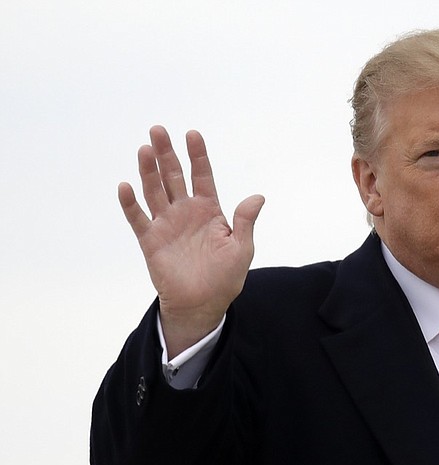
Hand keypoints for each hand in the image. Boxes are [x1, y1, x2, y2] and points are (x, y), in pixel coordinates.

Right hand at [119, 126, 263, 357]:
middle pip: (173, 176)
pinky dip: (130, 203)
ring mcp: (167, 224)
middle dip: (166, 154)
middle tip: (158, 130)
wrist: (202, 304)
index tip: (193, 134)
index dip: (197, 156)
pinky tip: (125, 186)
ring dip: (148, 171)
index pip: (202, 176)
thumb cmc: (225, 277)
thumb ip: (245, 221)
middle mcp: (186, 212)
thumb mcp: (242, 248)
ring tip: (144, 149)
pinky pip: (138, 218)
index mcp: (209, 211)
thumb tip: (257, 196)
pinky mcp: (151, 240)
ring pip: (154, 191)